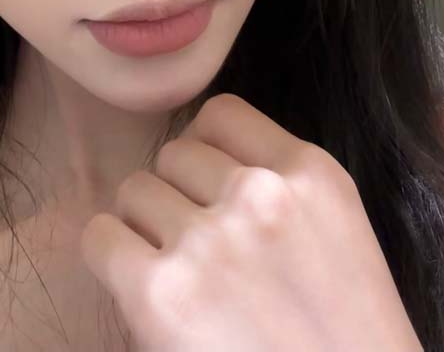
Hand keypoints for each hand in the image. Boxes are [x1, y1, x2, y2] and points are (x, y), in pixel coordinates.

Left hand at [79, 93, 422, 351]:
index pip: (221, 114)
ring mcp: (209, 242)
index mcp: (313, 175)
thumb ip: (280, 185)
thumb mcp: (337, 235)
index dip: (205, 151)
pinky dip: (110, 261)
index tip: (209, 191)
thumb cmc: (342, 341)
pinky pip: (101, 237)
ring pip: (135, 191)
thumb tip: (199, 153)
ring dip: (146, 230)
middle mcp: (261, 196)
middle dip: (178, 195)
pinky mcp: (160, 293)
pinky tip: (142, 293)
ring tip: (179, 277)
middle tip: (200, 251)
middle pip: (173, 153)